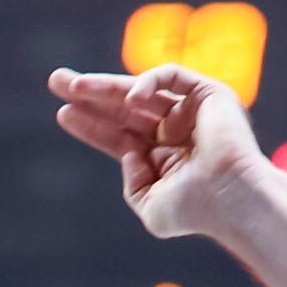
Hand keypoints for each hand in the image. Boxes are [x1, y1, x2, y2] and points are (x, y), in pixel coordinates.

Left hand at [47, 63, 266, 239]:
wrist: (230, 198)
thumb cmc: (196, 210)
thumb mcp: (151, 206)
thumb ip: (134, 183)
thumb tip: (126, 153)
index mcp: (165, 159)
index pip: (121, 137)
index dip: (92, 126)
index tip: (63, 114)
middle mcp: (177, 133)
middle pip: (125, 108)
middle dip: (91, 94)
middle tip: (56, 80)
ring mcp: (192, 113)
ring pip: (142, 92)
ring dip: (105, 86)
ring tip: (73, 85)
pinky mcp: (209, 94)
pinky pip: (172, 76)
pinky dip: (148, 82)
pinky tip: (129, 99)